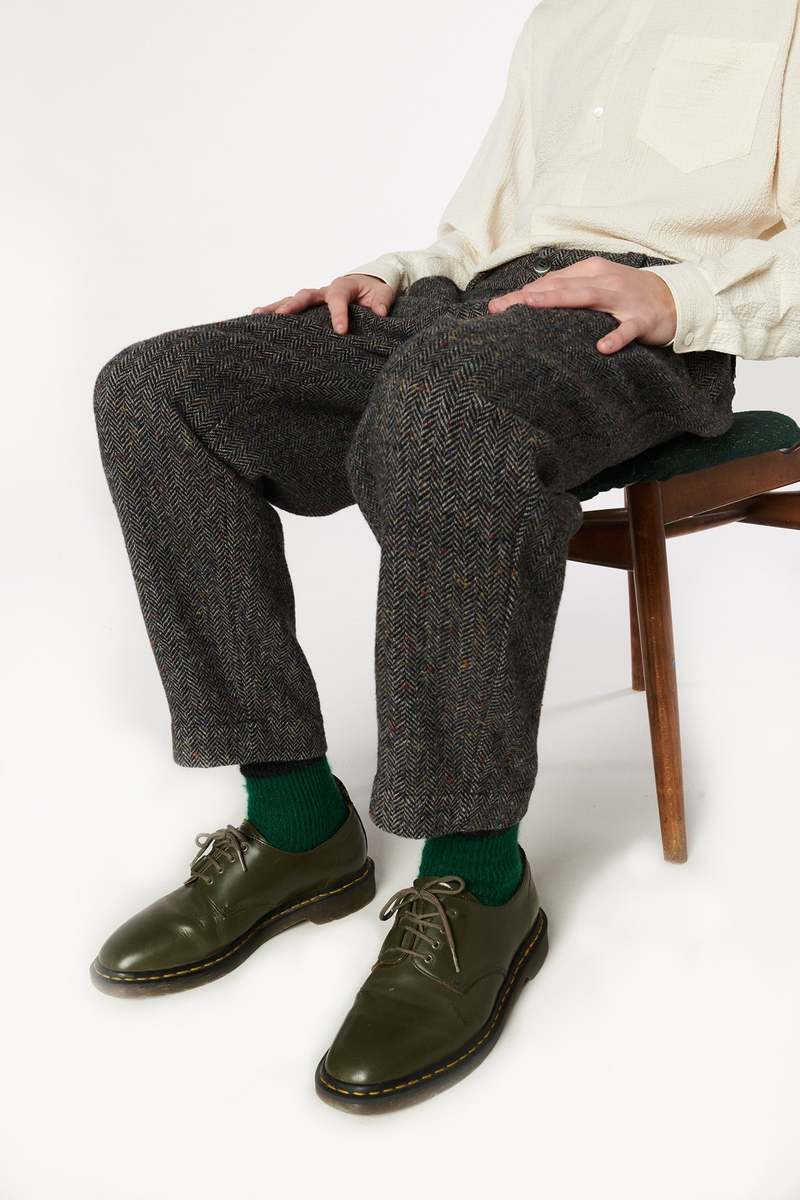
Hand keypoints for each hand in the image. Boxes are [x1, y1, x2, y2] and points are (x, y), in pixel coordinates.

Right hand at [252, 274, 395, 334]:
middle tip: (281, 315)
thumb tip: (381, 313)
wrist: (368, 285)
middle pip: (306, 295)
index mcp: (343, 286)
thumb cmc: (374, 292)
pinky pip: (291, 309)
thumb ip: (382, 302)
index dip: (339, 314)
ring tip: (256, 315)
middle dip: (293, 305)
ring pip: (292, 300)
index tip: (341, 332)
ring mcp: (314, 299)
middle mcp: (324, 290)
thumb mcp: (383, 295)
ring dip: (275, 308)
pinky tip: (257, 320)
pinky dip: (275, 313)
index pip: (338, 299)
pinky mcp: (309, 308)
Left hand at [486, 256, 677, 353]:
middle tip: (502, 307)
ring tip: (533, 306)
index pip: (551, 281)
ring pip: (588, 297)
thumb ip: (569, 289)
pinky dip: (615, 337)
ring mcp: (623, 299)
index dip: (523, 293)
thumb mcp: (598, 284)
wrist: (674, 298)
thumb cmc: (627, 293)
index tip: (496, 307)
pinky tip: (602, 348)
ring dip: (560, 301)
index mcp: (590, 271)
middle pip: (561, 287)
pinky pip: (627, 329)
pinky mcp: (642, 319)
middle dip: (529, 296)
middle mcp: (603, 280)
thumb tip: (533, 296)